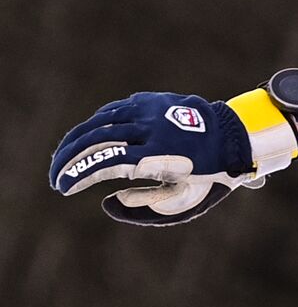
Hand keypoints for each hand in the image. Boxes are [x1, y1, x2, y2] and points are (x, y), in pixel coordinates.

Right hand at [50, 91, 279, 225]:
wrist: (234, 136)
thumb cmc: (208, 175)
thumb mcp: (182, 200)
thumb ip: (144, 205)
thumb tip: (108, 200)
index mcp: (158, 152)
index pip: (106, 161)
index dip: (79, 174)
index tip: (62, 187)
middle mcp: (151, 127)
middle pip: (96, 139)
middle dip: (69, 159)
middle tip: (55, 178)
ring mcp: (150, 109)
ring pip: (100, 121)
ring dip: (76, 140)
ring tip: (63, 160)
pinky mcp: (150, 101)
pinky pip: (114, 111)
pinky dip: (94, 125)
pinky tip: (84, 140)